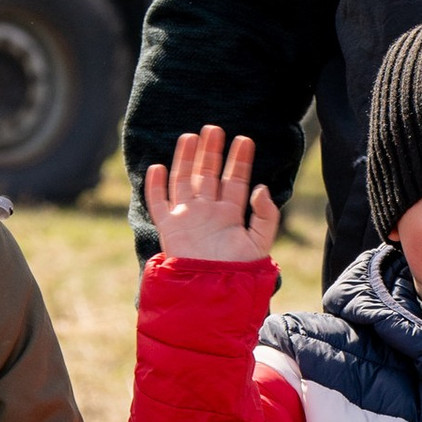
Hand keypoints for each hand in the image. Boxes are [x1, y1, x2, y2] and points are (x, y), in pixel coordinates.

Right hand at [143, 124, 280, 261]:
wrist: (211, 293)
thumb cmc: (237, 273)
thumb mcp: (260, 244)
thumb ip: (266, 217)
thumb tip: (261, 188)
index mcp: (230, 215)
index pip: (235, 181)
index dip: (239, 160)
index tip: (244, 140)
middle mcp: (207, 212)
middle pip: (208, 174)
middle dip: (211, 151)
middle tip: (214, 128)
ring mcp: (187, 218)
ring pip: (184, 181)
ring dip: (186, 159)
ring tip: (190, 136)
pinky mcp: (169, 228)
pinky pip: (159, 203)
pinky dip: (155, 187)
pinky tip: (157, 167)